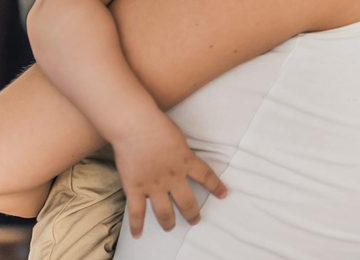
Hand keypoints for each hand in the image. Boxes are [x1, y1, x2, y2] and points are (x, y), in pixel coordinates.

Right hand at [112, 111, 226, 237]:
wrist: (136, 126)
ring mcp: (154, 185)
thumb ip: (182, 151)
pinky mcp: (135, 188)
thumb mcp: (179, 137)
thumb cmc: (156, 124)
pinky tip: (138, 235)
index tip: (224, 195)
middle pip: (187, 201)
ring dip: (169, 222)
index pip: (207, 177)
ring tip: (171, 227)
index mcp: (186, 161)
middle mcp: (173, 177)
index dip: (216, 187)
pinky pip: (137, 212)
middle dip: (192, 213)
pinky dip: (137, 225)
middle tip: (195, 220)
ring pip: (165, 212)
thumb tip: (183, 156)